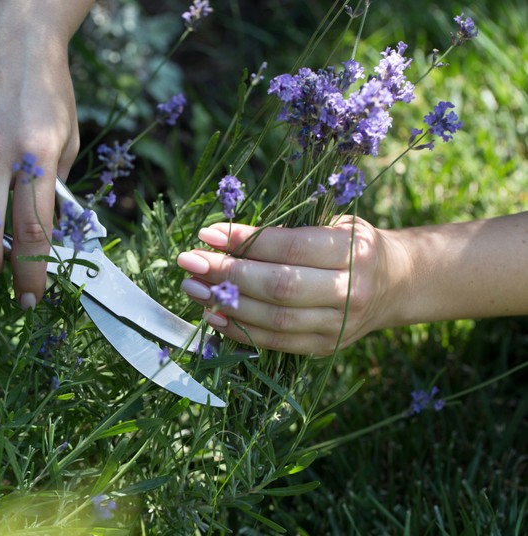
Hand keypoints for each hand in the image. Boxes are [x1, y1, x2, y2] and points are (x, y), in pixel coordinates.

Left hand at [176, 216, 403, 354]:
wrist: (396, 284)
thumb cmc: (351, 245)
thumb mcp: (332, 224)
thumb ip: (286, 231)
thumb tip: (221, 238)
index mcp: (353, 250)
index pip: (290, 247)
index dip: (246, 241)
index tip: (207, 234)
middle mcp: (350, 290)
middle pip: (279, 286)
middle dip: (228, 274)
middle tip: (189, 262)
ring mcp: (338, 324)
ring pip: (274, 319)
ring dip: (226, 304)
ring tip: (192, 288)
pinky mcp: (325, 347)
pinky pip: (276, 342)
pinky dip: (239, 330)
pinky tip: (212, 314)